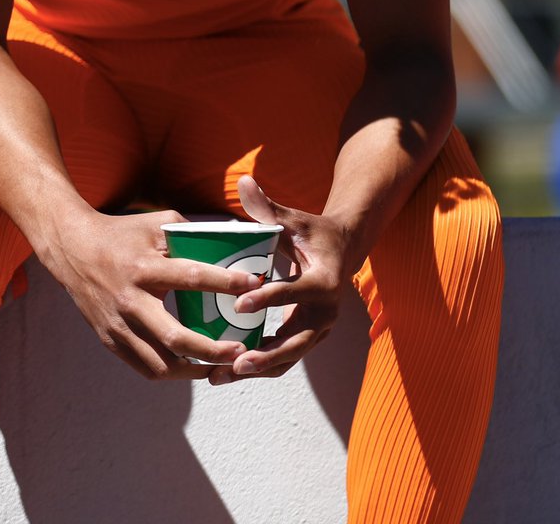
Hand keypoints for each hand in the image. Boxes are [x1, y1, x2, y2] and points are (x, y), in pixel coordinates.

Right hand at [41, 208, 268, 379]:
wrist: (73, 249)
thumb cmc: (122, 233)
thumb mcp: (155, 224)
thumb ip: (190, 234)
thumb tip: (229, 243)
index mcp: (144, 268)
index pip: (191, 277)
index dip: (224, 282)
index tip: (253, 285)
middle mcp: (131, 301)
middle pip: (177, 338)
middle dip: (214, 350)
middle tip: (242, 351)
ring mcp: (119, 326)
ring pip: (162, 364)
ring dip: (195, 370)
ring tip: (221, 365)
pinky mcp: (110, 340)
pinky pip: (145, 368)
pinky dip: (172, 372)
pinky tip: (193, 367)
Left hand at [208, 176, 355, 386]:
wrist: (341, 251)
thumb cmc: (311, 232)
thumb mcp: (292, 219)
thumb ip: (267, 207)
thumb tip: (244, 181)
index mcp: (323, 281)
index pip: (292, 293)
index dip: (267, 299)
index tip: (238, 305)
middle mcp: (326, 312)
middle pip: (294, 342)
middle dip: (263, 356)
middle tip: (232, 363)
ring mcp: (319, 329)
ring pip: (288, 357)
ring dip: (256, 370)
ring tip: (219, 378)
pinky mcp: (309, 337)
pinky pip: (285, 357)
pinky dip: (260, 366)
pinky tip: (227, 371)